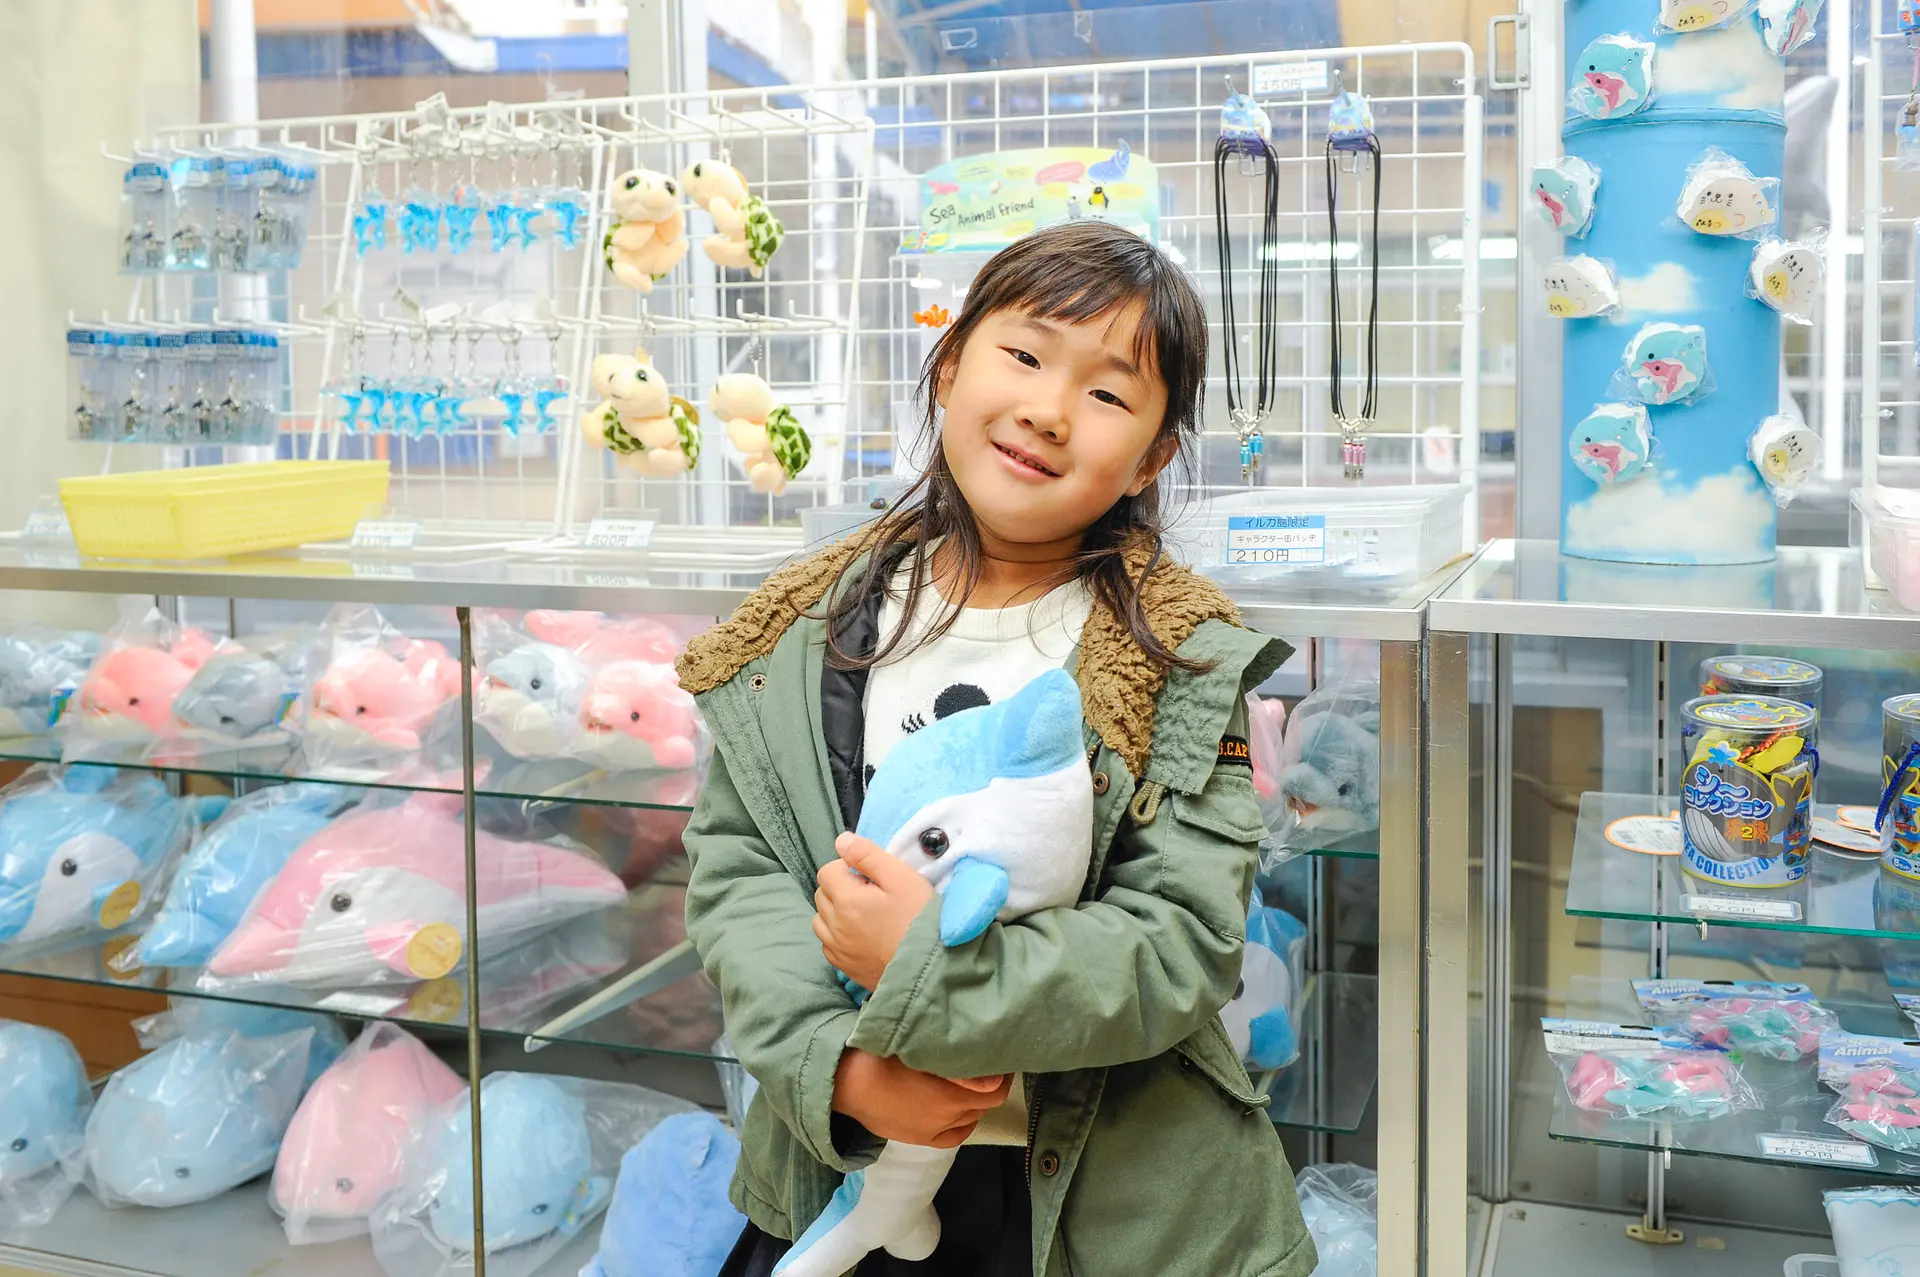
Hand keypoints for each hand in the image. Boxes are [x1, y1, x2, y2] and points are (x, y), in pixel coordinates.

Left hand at [814, 832, 934, 989]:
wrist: (931, 969)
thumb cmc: (920, 919)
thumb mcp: (902, 878)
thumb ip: (868, 855)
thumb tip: (841, 841)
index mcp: (846, 900)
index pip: (827, 871)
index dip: (849, 868)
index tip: (872, 877)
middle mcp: (834, 925)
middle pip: (822, 894)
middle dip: (841, 887)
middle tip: (872, 894)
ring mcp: (838, 949)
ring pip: (821, 920)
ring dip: (836, 911)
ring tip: (865, 914)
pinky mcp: (844, 967)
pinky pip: (828, 944)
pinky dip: (838, 935)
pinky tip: (862, 935)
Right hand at [831, 1048, 1009, 1146]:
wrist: (844, 1082)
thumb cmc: (881, 1055)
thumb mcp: (920, 1048)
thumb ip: (957, 1060)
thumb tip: (992, 1072)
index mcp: (950, 1098)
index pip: (994, 1091)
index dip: (1002, 1074)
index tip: (1000, 1057)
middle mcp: (945, 1120)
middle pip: (983, 1105)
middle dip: (989, 1086)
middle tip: (985, 1064)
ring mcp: (931, 1133)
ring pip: (969, 1120)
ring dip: (974, 1102)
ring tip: (970, 1082)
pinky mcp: (917, 1139)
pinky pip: (952, 1136)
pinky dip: (962, 1123)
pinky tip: (961, 1111)